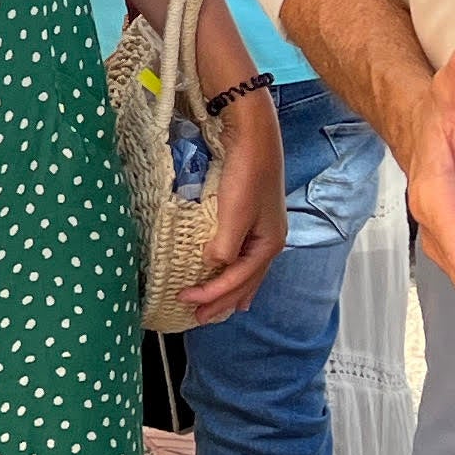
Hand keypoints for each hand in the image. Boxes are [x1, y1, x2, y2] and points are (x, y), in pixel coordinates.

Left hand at [173, 84, 287, 322]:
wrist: (253, 136)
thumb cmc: (246, 172)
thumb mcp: (234, 211)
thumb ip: (225, 243)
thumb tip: (212, 264)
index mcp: (267, 245)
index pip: (237, 281)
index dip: (212, 295)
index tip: (186, 302)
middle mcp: (268, 242)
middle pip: (246, 282)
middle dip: (223, 302)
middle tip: (199, 319)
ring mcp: (262, 231)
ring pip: (247, 272)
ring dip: (231, 291)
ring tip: (219, 309)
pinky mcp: (252, 218)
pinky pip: (244, 256)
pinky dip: (236, 272)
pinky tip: (231, 272)